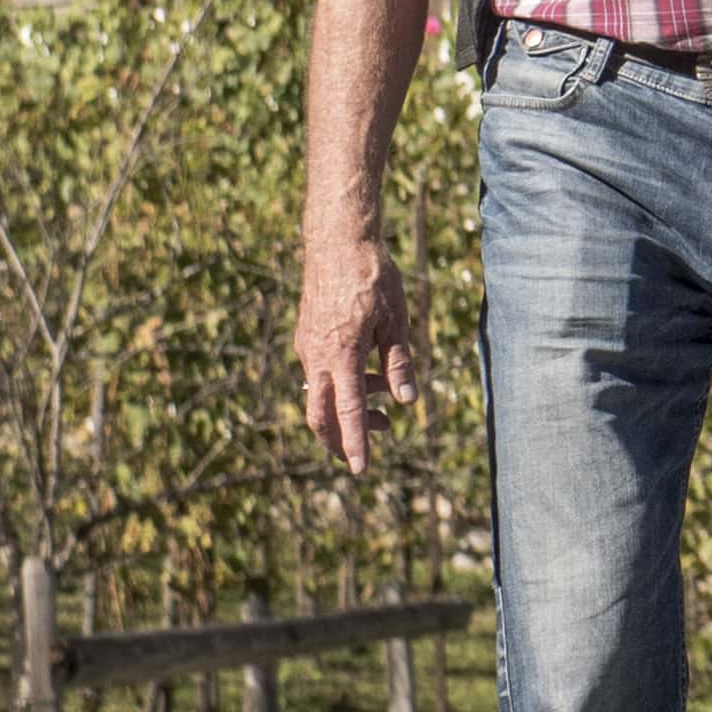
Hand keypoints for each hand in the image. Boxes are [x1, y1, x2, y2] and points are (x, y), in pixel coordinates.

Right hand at [292, 226, 414, 472]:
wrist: (337, 241)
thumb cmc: (372, 277)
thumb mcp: (395, 321)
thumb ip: (398, 363)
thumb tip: (405, 401)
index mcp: (340, 354)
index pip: (346, 412)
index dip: (354, 444)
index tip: (361, 471)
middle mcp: (315, 356)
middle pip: (319, 415)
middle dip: (339, 440)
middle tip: (366, 451)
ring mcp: (306, 347)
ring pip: (321, 395)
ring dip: (348, 408)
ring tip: (383, 407)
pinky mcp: (306, 338)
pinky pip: (320, 374)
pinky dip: (342, 385)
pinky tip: (368, 375)